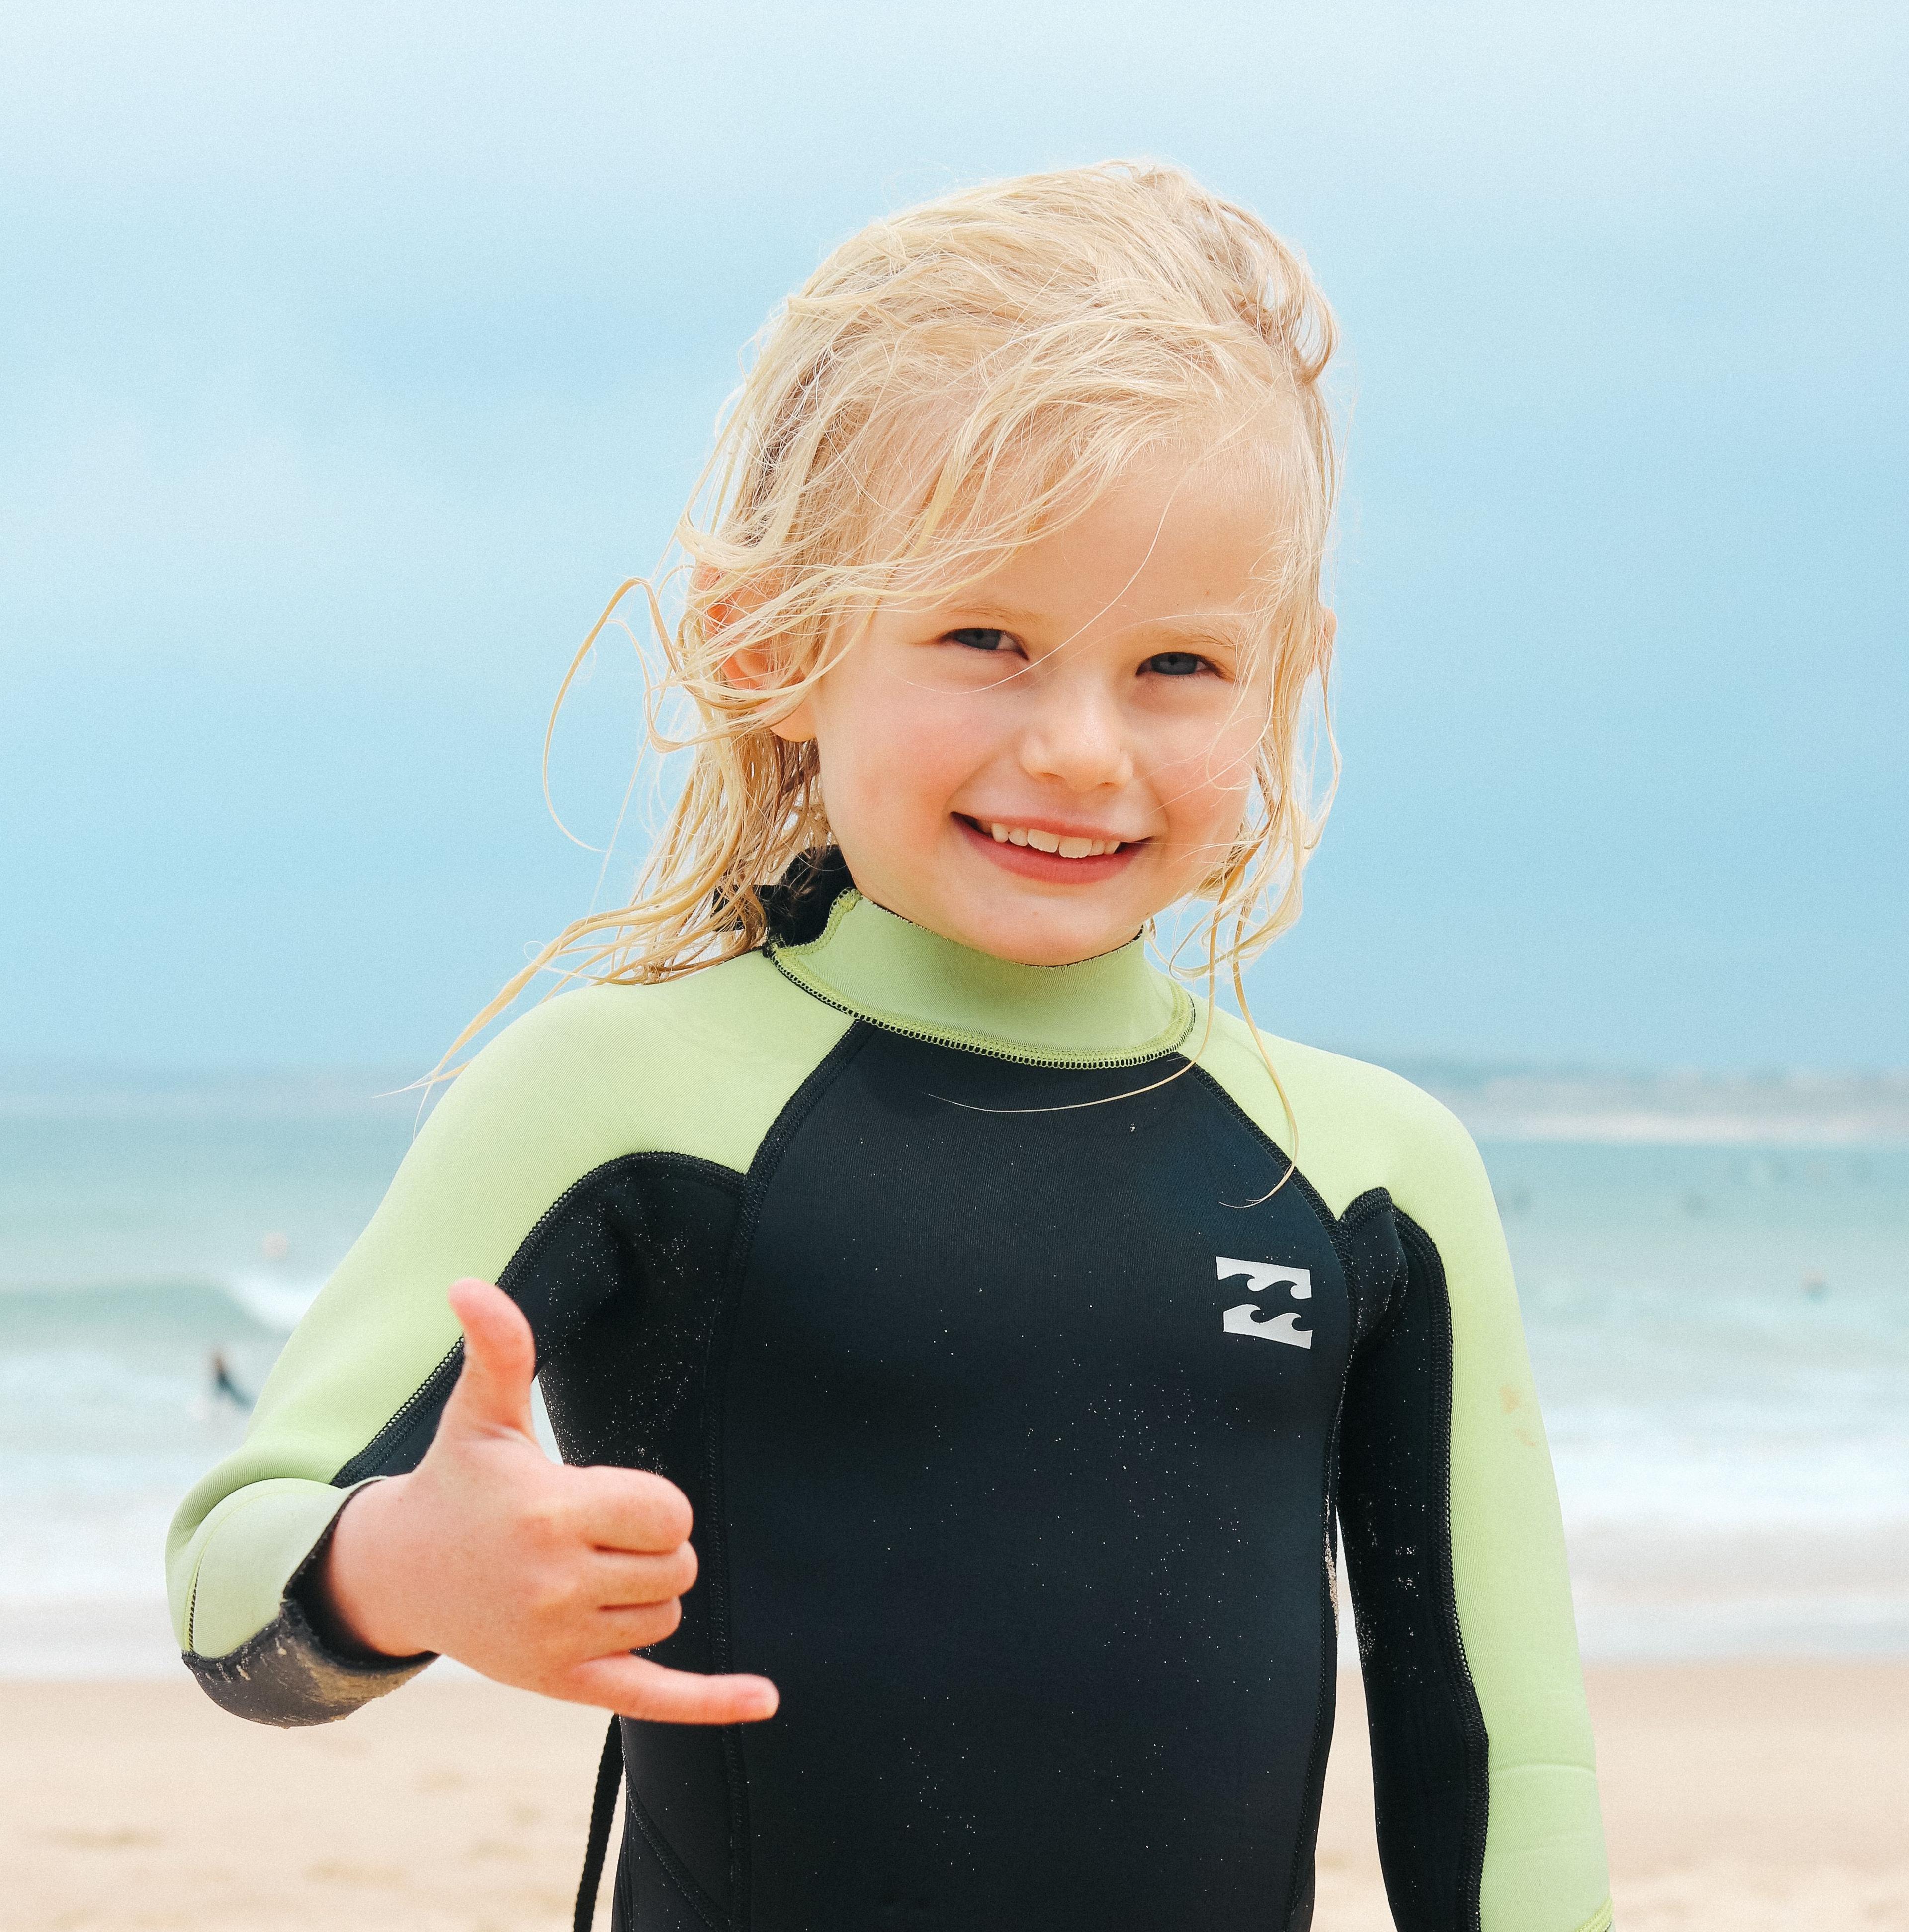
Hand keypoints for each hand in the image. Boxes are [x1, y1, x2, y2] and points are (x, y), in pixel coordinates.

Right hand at [314, 1277, 776, 1724]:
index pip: (669, 1513)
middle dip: (653, 1545)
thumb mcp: (480, 1416)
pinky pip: (656, 1697)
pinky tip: (766, 1699)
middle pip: (676, 1566)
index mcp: (550, 1515)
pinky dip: (712, 1699)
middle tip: (594, 1533)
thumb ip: (499, 1350)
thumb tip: (470, 1283)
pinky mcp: (564, 1685)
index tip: (609, 1496)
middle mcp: (556, 1587)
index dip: (655, 1503)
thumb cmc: (458, 1482)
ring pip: (666, 1615)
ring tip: (582, 1571)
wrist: (401, 1574)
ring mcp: (559, 1644)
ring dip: (645, 1593)